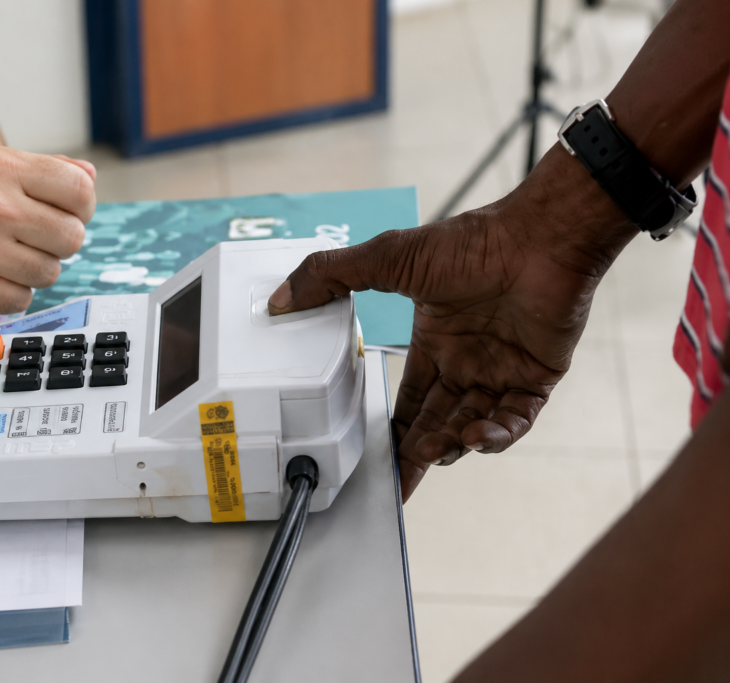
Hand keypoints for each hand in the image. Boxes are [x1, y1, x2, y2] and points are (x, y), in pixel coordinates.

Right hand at [0, 145, 95, 312]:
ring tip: (7, 254)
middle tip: (35, 237)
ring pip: (50, 272)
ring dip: (35, 268)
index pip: (79, 192)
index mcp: (4, 170)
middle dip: (59, 240)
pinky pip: (22, 300)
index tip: (70, 213)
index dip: (82, 207)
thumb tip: (88, 177)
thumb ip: (42, 170)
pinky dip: (12, 291)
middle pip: (71, 237)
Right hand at [268, 150, 634, 499]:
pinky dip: (498, 435)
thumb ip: (331, 277)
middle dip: (419, 453)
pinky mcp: (537, 377)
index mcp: (434, 341)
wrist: (538, 236)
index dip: (394, 433)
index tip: (378, 464)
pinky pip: (516, 421)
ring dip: (453, 445)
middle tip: (401, 481)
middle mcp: (466, 360)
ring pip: (472, 427)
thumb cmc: (470, 243)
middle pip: (436, 423)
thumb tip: (280, 299)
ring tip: (436, 451)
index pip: (408, 400)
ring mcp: (502, 370)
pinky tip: (479, 438)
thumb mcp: (387, 259)